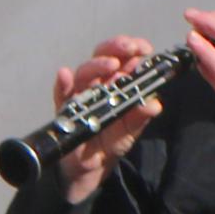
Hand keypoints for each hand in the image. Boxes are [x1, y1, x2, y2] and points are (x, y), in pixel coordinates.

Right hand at [49, 37, 163, 202]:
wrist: (91, 165)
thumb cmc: (113, 140)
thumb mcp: (131, 130)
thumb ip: (140, 116)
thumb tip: (154, 104)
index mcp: (117, 84)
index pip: (123, 58)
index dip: (132, 49)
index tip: (144, 49)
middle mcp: (97, 84)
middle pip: (102, 57)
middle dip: (116, 48)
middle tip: (130, 49)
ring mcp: (80, 94)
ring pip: (84, 73)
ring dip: (96, 66)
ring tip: (111, 65)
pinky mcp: (64, 108)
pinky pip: (60, 93)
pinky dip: (62, 84)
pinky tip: (64, 75)